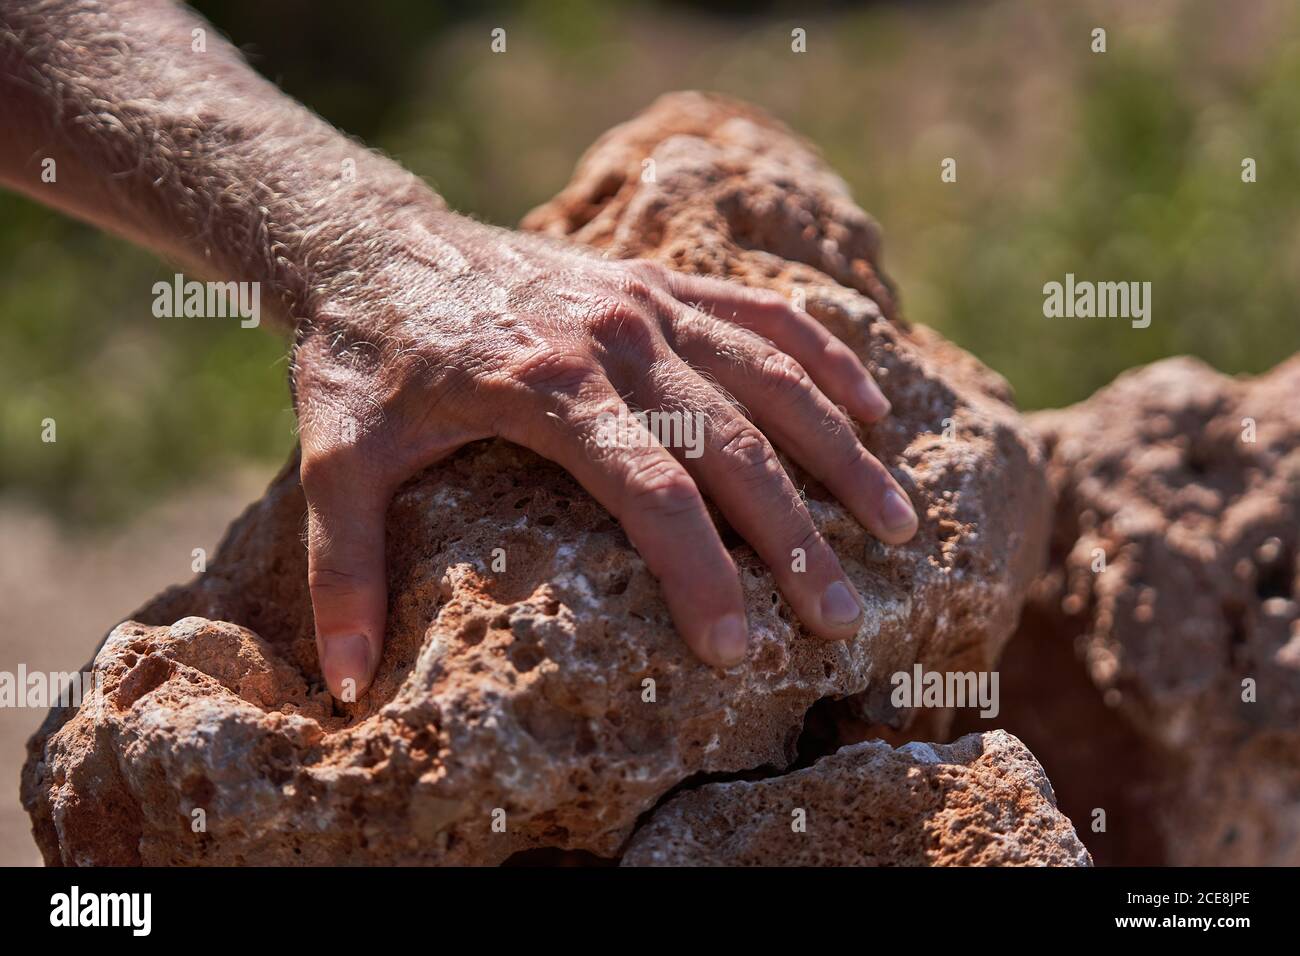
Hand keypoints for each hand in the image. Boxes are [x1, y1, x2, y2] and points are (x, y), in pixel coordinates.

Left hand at [292, 212, 917, 697]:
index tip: (736, 651)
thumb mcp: (336, 460)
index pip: (653, 495)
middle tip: (842, 620)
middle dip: (797, 540)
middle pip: (735, 447)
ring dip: (842, 454)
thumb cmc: (359, 357)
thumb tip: (342, 688)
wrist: (374, 239)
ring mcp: (645, 302)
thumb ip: (344, 572)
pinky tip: (873, 408)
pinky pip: (763, 314)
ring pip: (773, 379)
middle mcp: (615, 340)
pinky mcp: (657, 282)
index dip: (702, 576)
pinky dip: (827, 359)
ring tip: (898, 526)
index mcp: (547, 389)